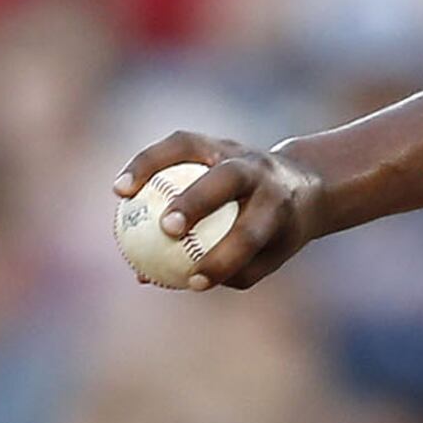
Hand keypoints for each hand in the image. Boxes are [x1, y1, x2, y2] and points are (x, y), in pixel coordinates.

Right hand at [109, 132, 325, 289]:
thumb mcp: (267, 256)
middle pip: (226, 179)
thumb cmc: (276, 232)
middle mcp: (259, 171)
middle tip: (166, 228)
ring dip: (153, 165)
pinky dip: (146, 162)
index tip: (196, 282)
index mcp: (279, 205)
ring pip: (191, 147)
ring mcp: (234, 149)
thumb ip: (216, 270)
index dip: (224, 259)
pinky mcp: (212, 139)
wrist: (302, 184)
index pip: (251, 234)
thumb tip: (149, 277)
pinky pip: (174, 146)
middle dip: (196, 201)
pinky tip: (121, 187)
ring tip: (121, 192)